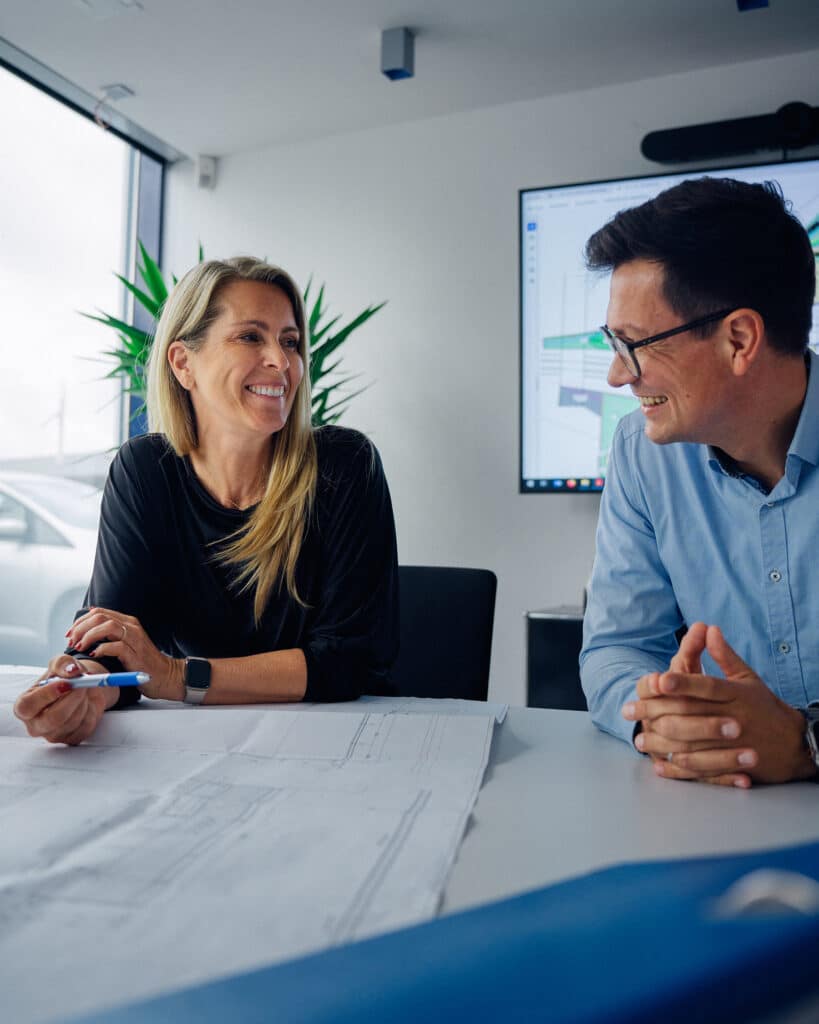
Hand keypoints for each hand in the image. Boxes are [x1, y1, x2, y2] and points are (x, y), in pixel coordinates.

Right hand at [14, 655, 114, 744]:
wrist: (82, 688)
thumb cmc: (63, 678)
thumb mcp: (61, 663)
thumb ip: (63, 663)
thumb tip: (71, 671)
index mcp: (24, 706)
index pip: (27, 707)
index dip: (47, 695)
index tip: (65, 683)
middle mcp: (36, 724)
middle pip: (54, 719)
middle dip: (73, 699)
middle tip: (82, 684)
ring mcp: (53, 734)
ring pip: (72, 722)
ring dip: (84, 702)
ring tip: (83, 691)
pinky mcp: (71, 738)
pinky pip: (85, 727)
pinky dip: (92, 711)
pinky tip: (86, 703)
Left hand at [68, 607, 184, 700]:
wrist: (165, 675)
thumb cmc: (142, 662)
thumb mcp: (126, 643)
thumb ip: (110, 635)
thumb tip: (87, 629)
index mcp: (127, 622)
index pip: (99, 612)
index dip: (81, 621)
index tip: (71, 634)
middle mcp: (131, 627)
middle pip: (100, 617)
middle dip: (81, 628)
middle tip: (72, 641)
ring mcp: (135, 639)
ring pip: (107, 627)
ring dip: (88, 636)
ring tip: (80, 647)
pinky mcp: (136, 654)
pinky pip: (115, 646)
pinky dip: (101, 649)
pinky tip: (94, 654)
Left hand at [623, 624, 813, 786]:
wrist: (793, 744)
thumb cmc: (764, 707)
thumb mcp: (747, 678)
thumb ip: (724, 655)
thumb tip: (708, 627)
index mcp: (737, 695)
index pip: (707, 686)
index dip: (682, 683)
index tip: (657, 680)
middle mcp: (735, 719)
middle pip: (692, 714)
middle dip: (657, 711)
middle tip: (628, 710)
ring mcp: (734, 745)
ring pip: (693, 744)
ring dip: (663, 742)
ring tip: (638, 738)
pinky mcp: (732, 766)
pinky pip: (702, 769)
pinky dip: (680, 769)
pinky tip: (659, 764)